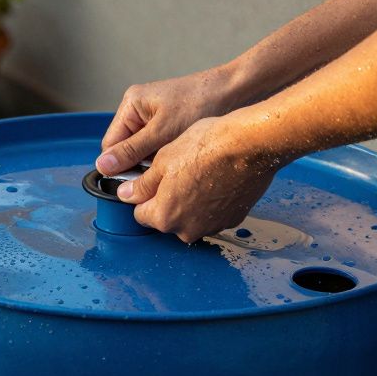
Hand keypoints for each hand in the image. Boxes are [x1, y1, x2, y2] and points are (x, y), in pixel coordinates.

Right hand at [96, 67, 241, 175]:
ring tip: (172, 167)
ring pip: (144, 151)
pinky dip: (166, 157)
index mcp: (131, 105)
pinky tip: (180, 161)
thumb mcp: (162, 132)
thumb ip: (132, 151)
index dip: (118, 166)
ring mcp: (156, 118)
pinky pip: (159, 148)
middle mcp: (140, 111)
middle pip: (126, 149)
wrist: (236, 91)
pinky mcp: (171, 125)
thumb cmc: (201, 103)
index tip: (130, 185)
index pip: (111, 145)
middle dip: (139, 164)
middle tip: (155, 177)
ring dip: (154, 162)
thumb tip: (102, 167)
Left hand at [116, 117, 283, 242]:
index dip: (143, 195)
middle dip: (167, 199)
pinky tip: (215, 179)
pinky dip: (211, 201)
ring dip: (190, 201)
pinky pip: (213, 213)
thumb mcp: (162, 161)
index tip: (150, 181)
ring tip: (198, 173)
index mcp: (165, 217)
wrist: (249, 145)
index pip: (141, 214)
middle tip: (177, 172)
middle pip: (167, 218)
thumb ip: (142, 185)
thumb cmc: (207, 148)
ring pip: (190, 217)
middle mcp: (188, 230)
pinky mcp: (233, 219)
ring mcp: (213, 226)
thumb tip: (126, 195)